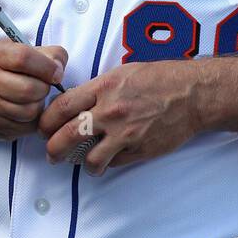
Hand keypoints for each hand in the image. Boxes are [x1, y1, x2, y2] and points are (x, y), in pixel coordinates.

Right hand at [0, 39, 66, 140]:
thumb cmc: (8, 69)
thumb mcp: (26, 51)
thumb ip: (50, 54)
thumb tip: (58, 71)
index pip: (23, 58)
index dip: (46, 67)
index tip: (55, 74)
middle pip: (29, 89)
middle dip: (44, 89)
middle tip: (42, 87)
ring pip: (29, 111)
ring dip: (38, 106)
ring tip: (33, 99)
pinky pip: (25, 127)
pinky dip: (32, 120)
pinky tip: (26, 110)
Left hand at [39, 60, 202, 175]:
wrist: (194, 94)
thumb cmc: (161, 78)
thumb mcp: (124, 73)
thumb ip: (99, 89)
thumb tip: (77, 102)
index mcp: (104, 88)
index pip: (62, 107)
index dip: (46, 121)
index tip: (43, 128)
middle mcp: (111, 112)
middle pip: (68, 136)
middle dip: (53, 148)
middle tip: (51, 154)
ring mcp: (126, 133)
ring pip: (90, 158)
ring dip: (82, 164)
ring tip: (82, 163)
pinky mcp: (140, 150)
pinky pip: (114, 163)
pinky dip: (107, 164)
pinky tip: (108, 160)